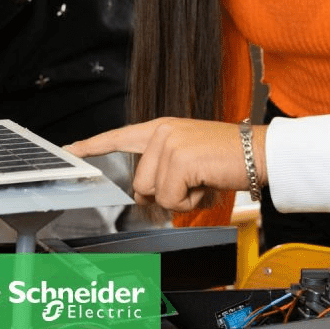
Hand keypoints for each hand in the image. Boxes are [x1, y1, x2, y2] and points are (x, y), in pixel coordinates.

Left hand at [66, 117, 267, 211]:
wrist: (259, 152)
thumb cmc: (227, 158)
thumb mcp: (189, 157)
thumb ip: (162, 167)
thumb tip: (144, 196)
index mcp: (162, 128)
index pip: (120, 136)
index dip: (93, 145)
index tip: (70, 149)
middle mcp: (162, 132)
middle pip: (139, 183)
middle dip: (164, 194)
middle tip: (193, 182)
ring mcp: (170, 143)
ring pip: (154, 194)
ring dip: (180, 198)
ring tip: (202, 180)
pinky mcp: (180, 158)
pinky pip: (171, 198)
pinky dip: (191, 200)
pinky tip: (207, 183)